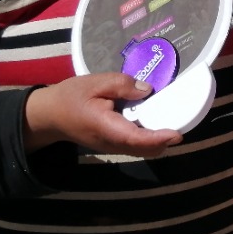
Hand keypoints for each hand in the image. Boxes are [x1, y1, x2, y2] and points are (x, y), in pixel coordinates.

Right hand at [23, 73, 182, 156]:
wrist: (50, 115)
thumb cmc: (70, 97)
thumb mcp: (94, 82)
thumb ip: (121, 84)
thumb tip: (147, 90)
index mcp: (105, 127)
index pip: (135, 138)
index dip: (158, 138)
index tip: (177, 134)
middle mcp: (112, 143)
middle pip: (144, 149)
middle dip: (165, 140)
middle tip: (182, 120)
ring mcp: (112, 148)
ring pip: (142, 151)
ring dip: (158, 140)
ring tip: (172, 118)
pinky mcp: (113, 146)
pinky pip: (136, 147)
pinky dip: (149, 139)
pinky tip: (154, 120)